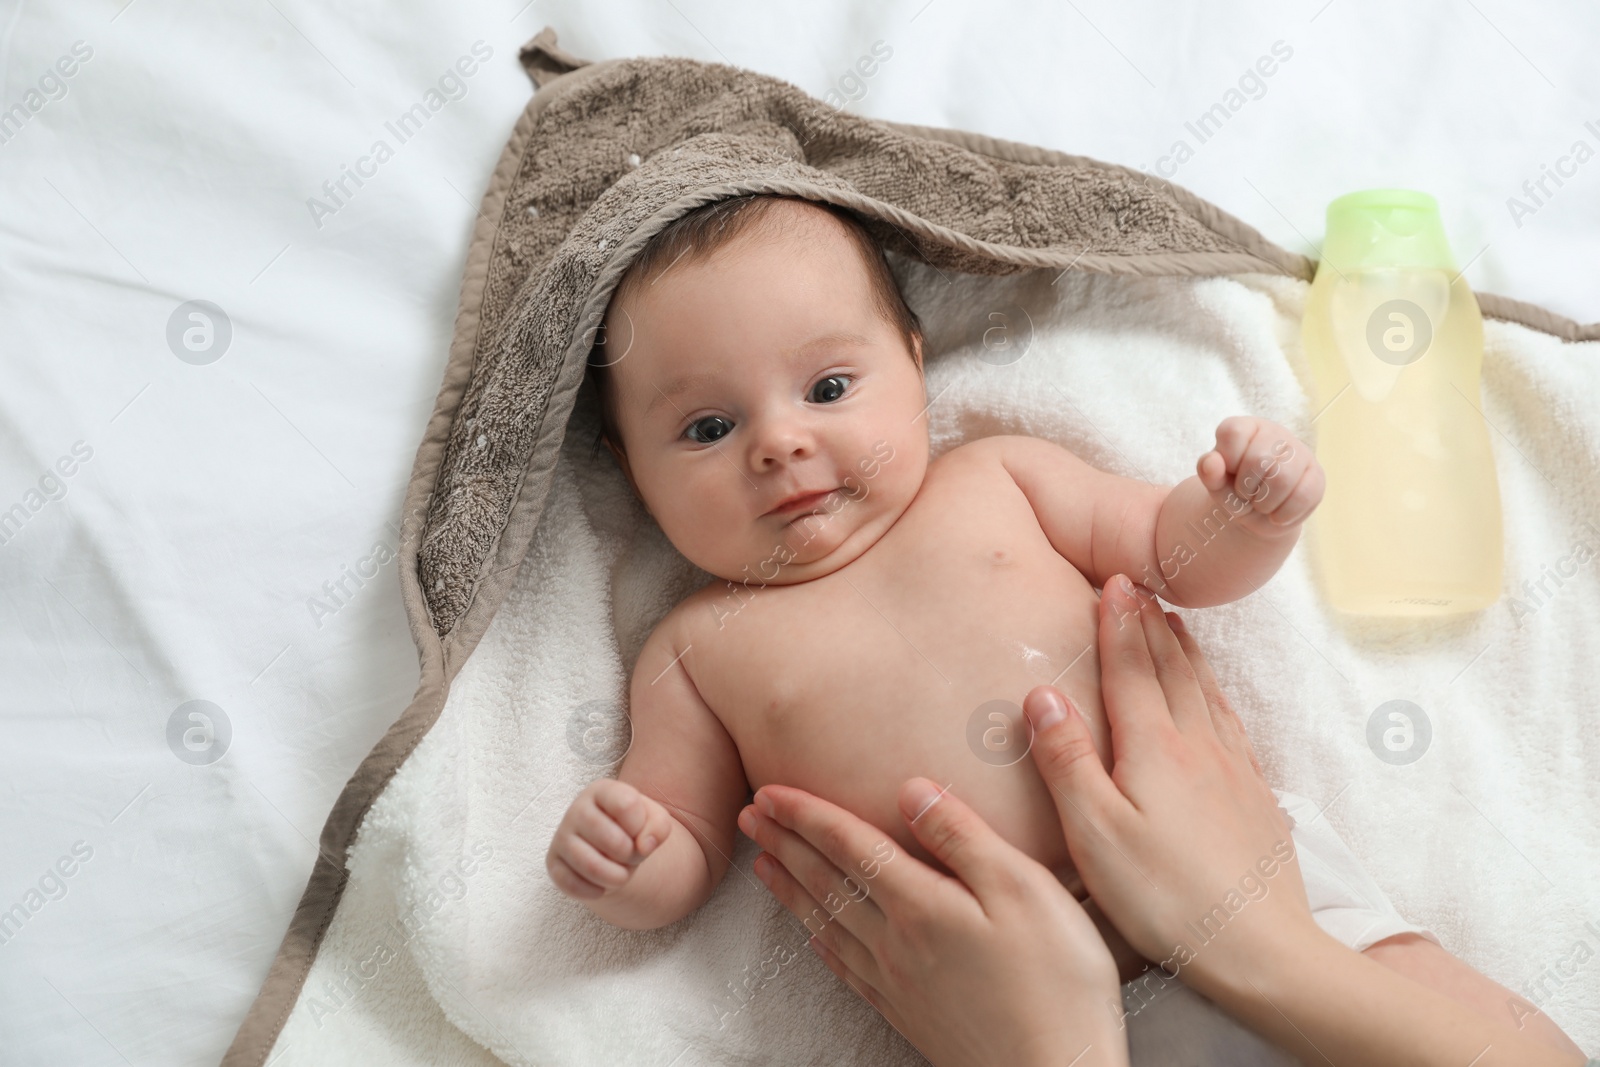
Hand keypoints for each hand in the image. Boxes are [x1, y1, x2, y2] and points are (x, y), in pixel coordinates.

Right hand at [546, 779, 675, 900]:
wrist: (609, 848)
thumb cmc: (632, 828)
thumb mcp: (654, 820)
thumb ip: (659, 826)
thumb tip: (644, 845)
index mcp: (602, 790)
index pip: (627, 805)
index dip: (641, 826)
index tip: (639, 831)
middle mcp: (577, 809)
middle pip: (613, 841)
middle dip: (631, 856)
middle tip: (631, 857)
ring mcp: (561, 836)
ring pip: (592, 866)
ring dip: (617, 878)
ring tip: (620, 874)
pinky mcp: (552, 862)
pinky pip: (573, 885)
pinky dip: (596, 891)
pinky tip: (601, 885)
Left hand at [739, 782, 1128, 1066]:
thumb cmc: (1055, 983)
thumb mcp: (1023, 888)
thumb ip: (961, 836)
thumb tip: (910, 789)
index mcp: (920, 904)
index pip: (847, 845)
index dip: (804, 814)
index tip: (767, 791)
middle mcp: (896, 942)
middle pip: (826, 881)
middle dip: (784, 843)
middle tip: (749, 815)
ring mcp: (898, 982)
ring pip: (827, 923)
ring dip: (790, 888)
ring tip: (762, 865)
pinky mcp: (909, 1013)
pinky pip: (847, 969)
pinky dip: (821, 943)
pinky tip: (814, 938)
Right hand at [1021, 575, 1320, 997]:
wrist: (1260, 949)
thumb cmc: (1165, 899)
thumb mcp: (1094, 834)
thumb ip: (1067, 760)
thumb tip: (1042, 694)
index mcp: (1155, 749)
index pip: (1131, 669)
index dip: (1119, 623)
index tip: (1112, 582)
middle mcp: (1199, 747)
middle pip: (1172, 669)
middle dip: (1151, 624)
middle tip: (1137, 589)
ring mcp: (1234, 771)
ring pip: (1207, 692)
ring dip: (1186, 651)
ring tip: (1173, 624)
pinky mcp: (1257, 800)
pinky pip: (1233, 725)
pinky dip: (1216, 694)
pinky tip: (1215, 699)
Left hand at [1196, 416, 1323, 531]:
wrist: (1259, 514)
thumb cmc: (1234, 491)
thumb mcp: (1216, 485)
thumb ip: (1209, 472)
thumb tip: (1211, 461)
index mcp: (1246, 427)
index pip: (1233, 432)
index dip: (1227, 461)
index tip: (1229, 474)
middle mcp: (1275, 433)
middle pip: (1259, 459)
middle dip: (1246, 488)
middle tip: (1245, 495)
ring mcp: (1300, 452)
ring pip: (1283, 478)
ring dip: (1265, 503)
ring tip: (1261, 504)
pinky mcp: (1317, 475)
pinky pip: (1304, 496)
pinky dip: (1284, 514)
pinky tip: (1277, 514)